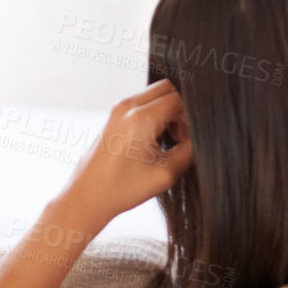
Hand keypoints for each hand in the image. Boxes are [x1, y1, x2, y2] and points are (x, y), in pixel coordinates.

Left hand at [55, 79, 192, 232]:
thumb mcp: (165, 174)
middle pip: (167, 89)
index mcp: (140, 119)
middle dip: (181, 110)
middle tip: (182, 137)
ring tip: (170, 141)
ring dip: (168, 112)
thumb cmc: (120, 190)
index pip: (179, 99)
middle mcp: (127, 107)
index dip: (191, 117)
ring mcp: (118, 110)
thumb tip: (200, 137)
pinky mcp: (114, 116)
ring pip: (156, 95)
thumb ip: (189, 151)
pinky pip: (143, 104)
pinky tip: (156, 141)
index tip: (190, 138)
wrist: (87, 198)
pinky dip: (156, 115)